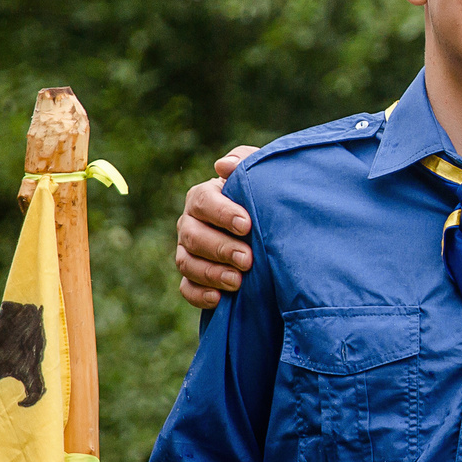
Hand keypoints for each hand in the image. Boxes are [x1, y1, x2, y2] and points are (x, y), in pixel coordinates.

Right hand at [175, 146, 259, 308]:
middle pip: (193, 236)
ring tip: (238, 281)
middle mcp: (191, 223)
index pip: (203, 201)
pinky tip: (219, 299)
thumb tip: (223, 165)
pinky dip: (200, 295)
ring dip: (211, 274)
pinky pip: (187, 288)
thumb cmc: (265, 198)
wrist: (274, 231)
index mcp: (204, 197)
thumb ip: (245, 162)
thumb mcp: (261, 174)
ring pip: (187, 263)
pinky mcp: (193, 277)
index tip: (246, 224)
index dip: (222, 213)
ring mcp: (189, 251)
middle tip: (247, 259)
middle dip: (221, 248)